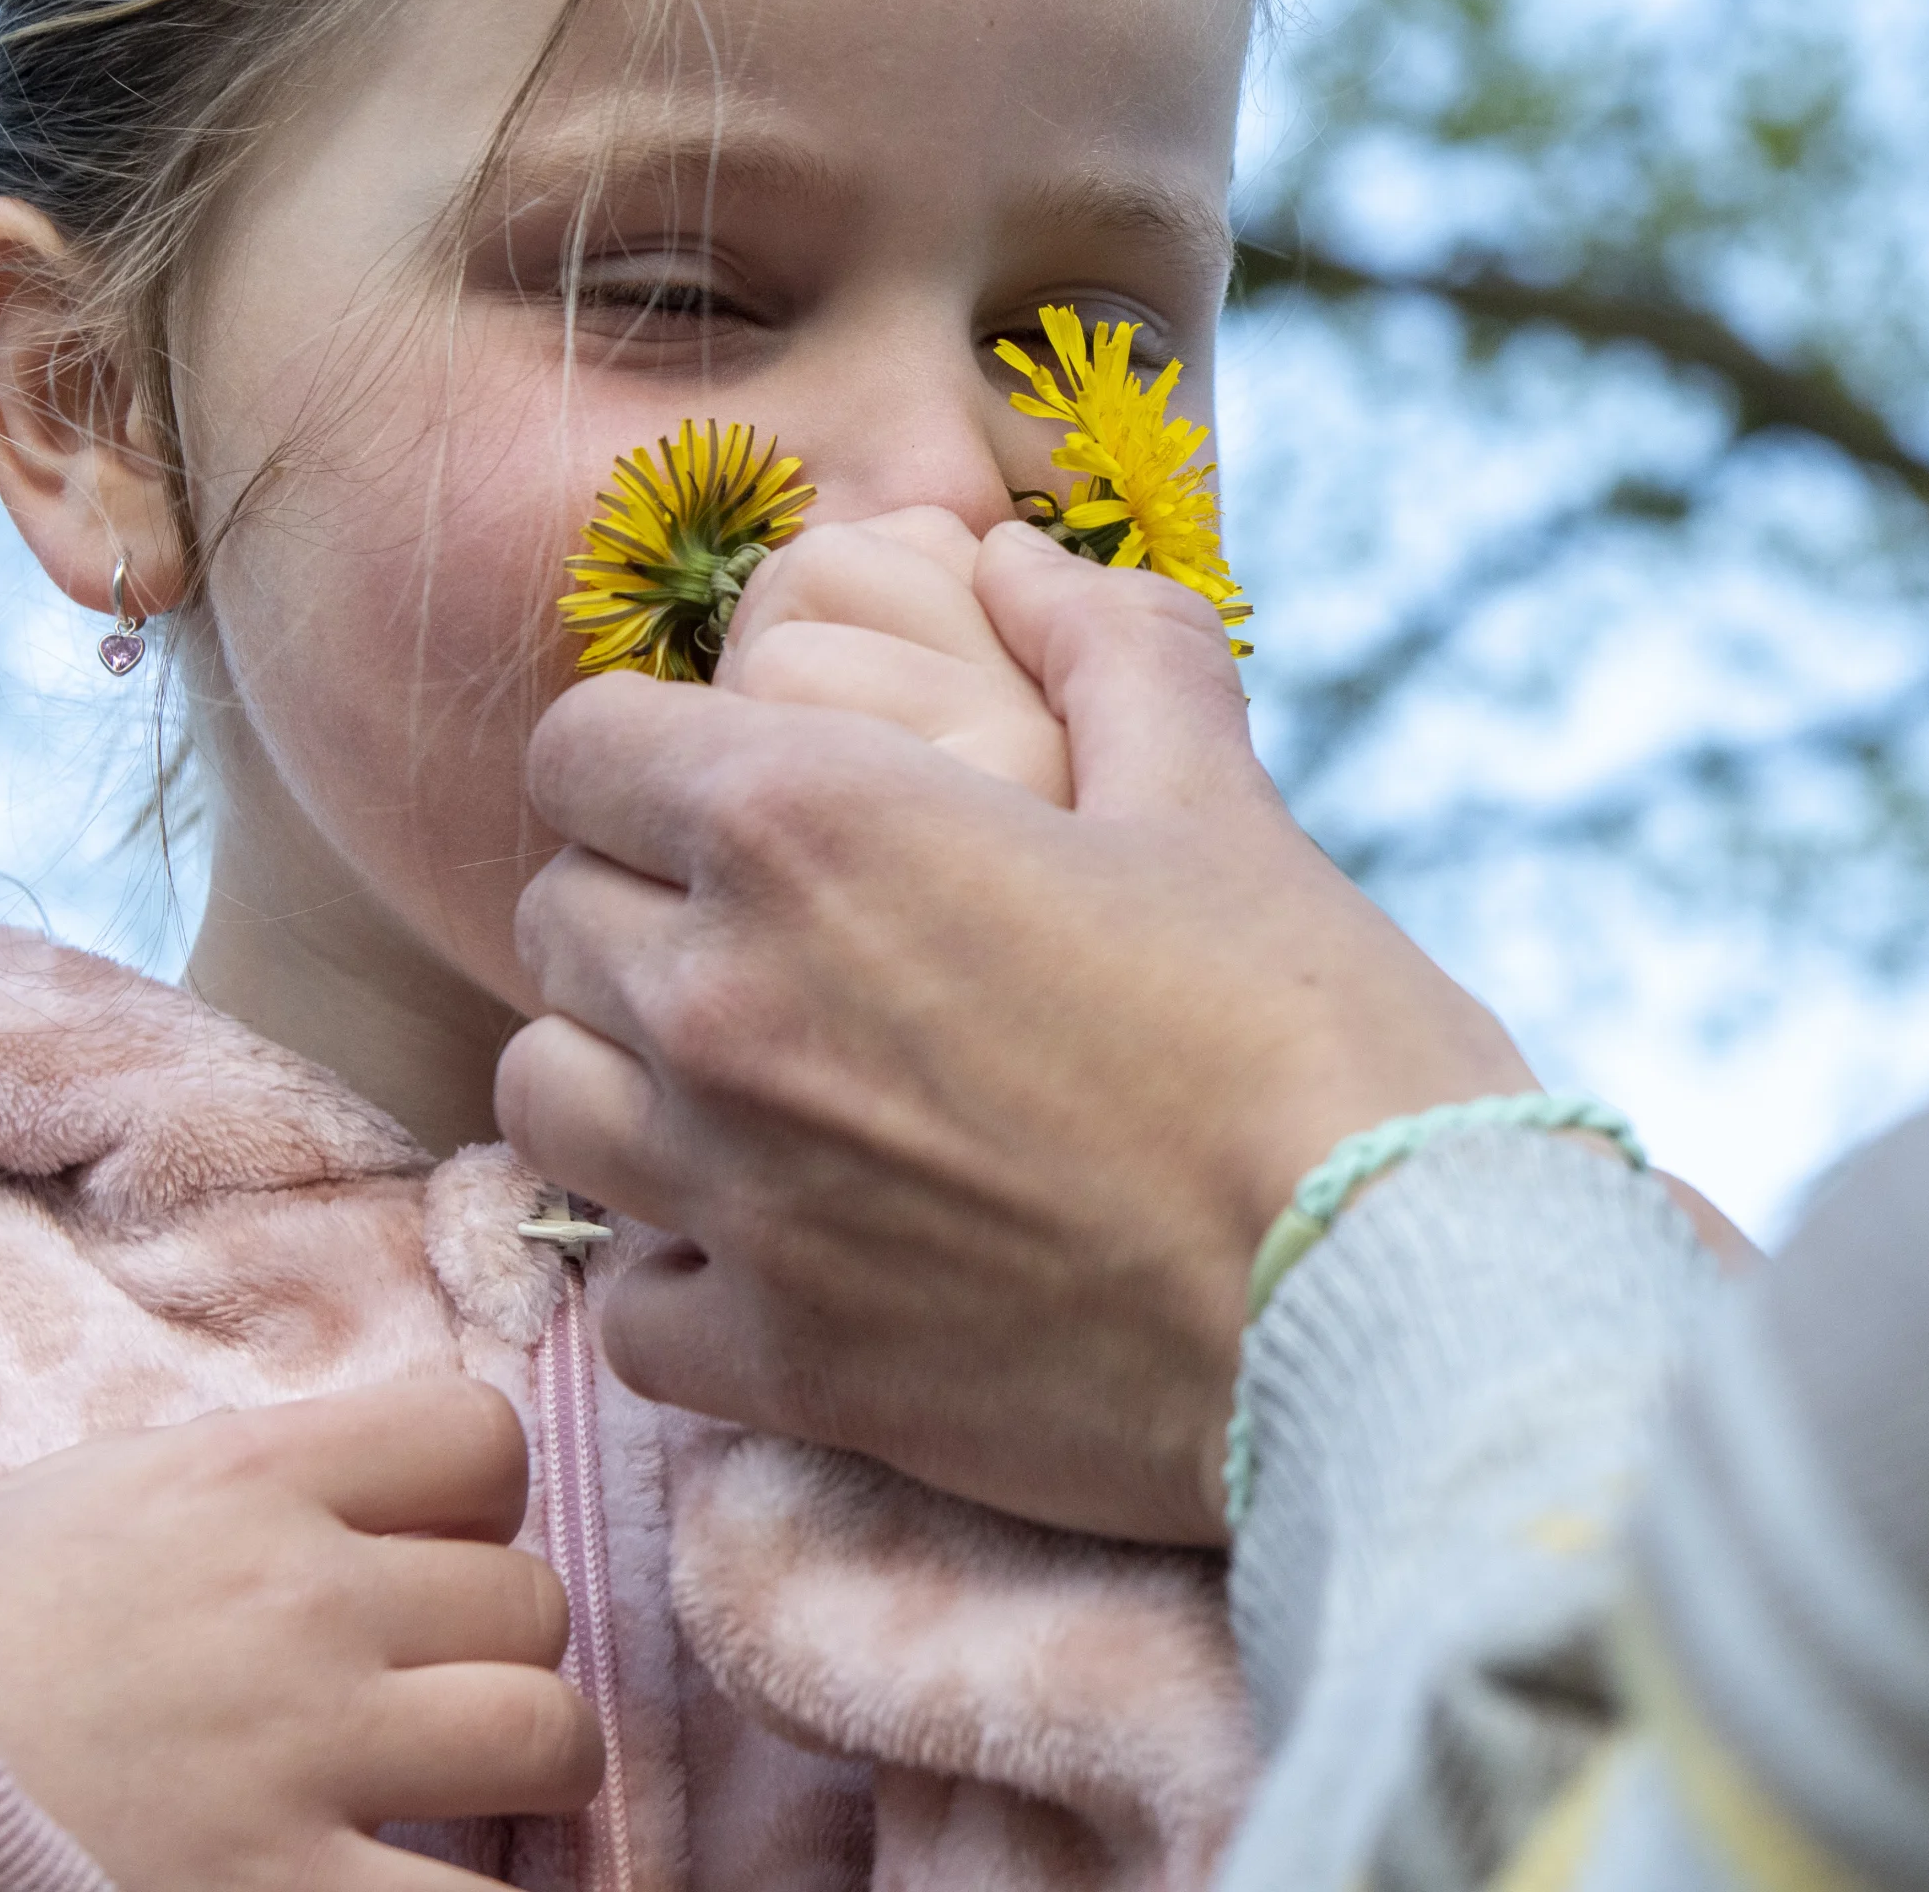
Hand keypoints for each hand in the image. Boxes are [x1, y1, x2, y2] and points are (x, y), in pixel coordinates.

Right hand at [0, 1379, 598, 1888]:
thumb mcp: (85, 1500)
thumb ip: (239, 1488)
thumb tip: (356, 1493)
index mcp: (244, 1480)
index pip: (479, 1437)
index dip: (479, 1501)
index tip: (435, 1547)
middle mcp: (297, 1602)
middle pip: (527, 1598)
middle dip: (494, 1647)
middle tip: (426, 1690)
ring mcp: (303, 1755)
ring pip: (548, 1734)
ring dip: (522, 1769)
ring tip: (464, 1797)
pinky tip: (436, 1887)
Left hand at [500, 520, 1537, 1546]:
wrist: (1385, 1306)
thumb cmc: (1313, 1035)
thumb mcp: (1215, 795)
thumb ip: (1104, 651)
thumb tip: (1024, 565)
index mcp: (806, 823)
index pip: (579, 747)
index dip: (645, 753)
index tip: (725, 787)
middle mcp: (723, 1001)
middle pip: (554, 918)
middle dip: (637, 904)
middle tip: (761, 932)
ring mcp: (733, 1195)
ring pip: (543, 1097)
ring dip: (621, 1074)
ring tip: (740, 1083)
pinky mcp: (779, 1364)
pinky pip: (625, 1302)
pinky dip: (676, 1269)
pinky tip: (781, 1246)